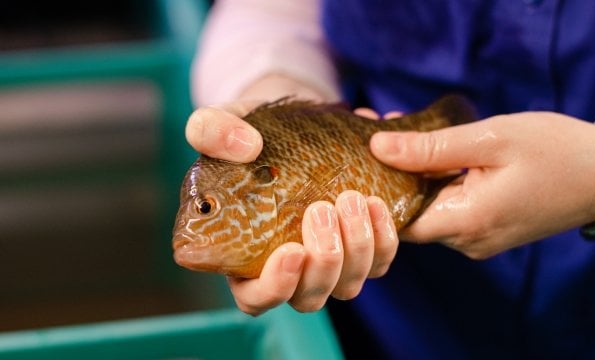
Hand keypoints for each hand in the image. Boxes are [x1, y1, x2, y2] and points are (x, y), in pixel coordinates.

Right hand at [184, 78, 398, 315]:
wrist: (290, 124)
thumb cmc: (245, 134)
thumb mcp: (219, 122)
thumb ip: (211, 130)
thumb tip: (245, 147)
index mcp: (243, 256)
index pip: (254, 298)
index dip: (275, 285)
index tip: (292, 250)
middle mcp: (288, 269)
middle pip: (309, 297)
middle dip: (324, 260)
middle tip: (322, 208)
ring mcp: (327, 262)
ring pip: (348, 285)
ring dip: (357, 248)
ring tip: (353, 197)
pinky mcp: (360, 247)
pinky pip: (379, 262)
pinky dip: (383, 237)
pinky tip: (376, 201)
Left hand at [370, 111, 594, 258]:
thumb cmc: (557, 151)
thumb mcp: (491, 139)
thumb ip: (432, 147)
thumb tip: (377, 147)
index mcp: (466, 224)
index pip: (395, 219)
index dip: (373, 187)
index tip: (359, 151)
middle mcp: (468, 242)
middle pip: (408, 213)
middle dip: (388, 172)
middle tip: (374, 126)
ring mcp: (479, 239)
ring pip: (428, 209)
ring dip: (411, 173)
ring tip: (397, 129)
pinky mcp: (489, 230)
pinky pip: (449, 208)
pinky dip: (434, 181)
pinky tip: (429, 149)